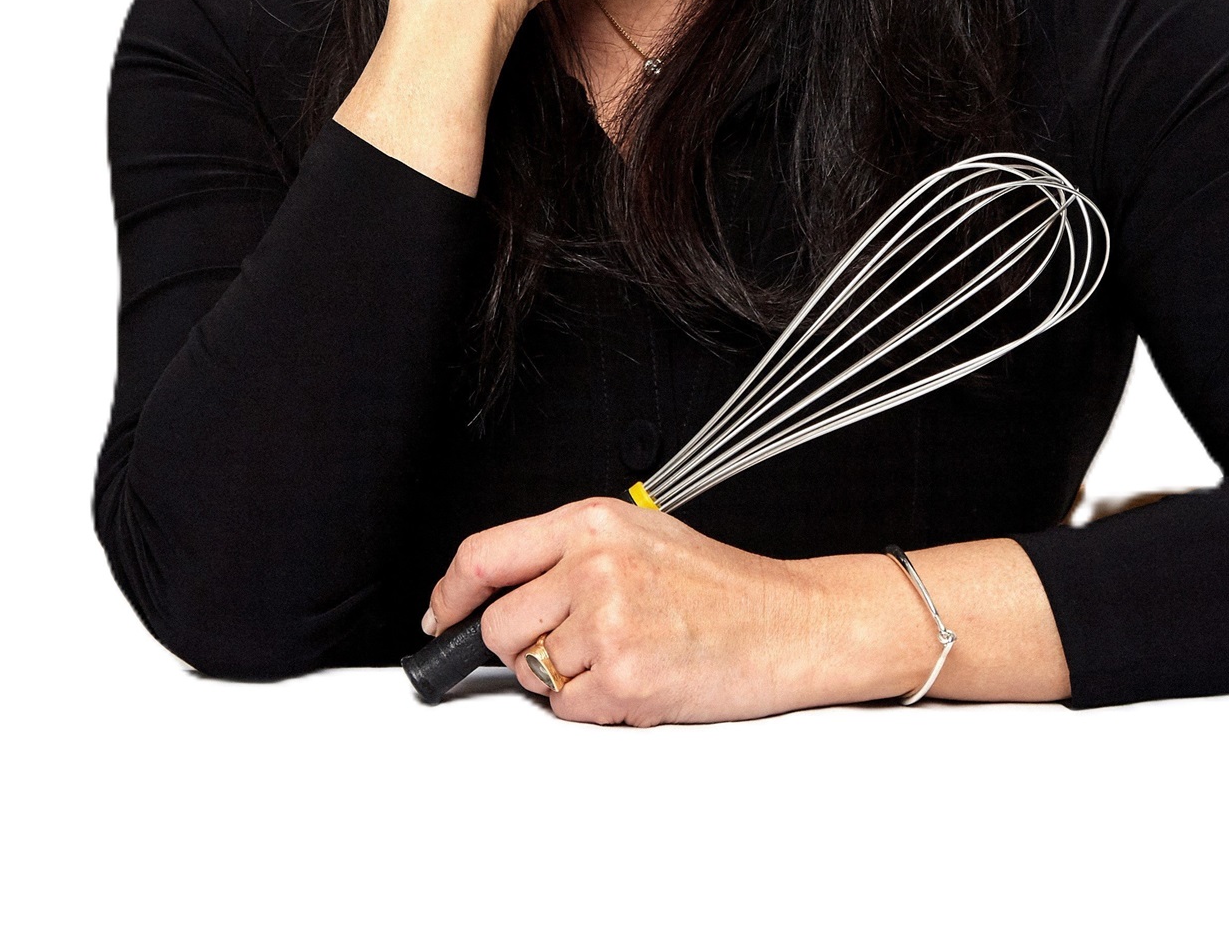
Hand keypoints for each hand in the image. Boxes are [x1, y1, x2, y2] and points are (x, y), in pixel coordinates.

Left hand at [422, 498, 938, 725]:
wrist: (786, 622)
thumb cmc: (718, 585)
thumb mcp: (638, 536)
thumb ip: (566, 555)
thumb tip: (493, 593)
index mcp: (592, 521)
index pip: (485, 555)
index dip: (451, 594)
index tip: (442, 617)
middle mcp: (593, 564)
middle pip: (500, 625)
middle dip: (523, 647)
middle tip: (574, 644)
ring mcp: (607, 620)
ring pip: (533, 671)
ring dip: (567, 677)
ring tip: (624, 654)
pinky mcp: (623, 676)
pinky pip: (568, 708)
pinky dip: (595, 706)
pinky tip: (639, 678)